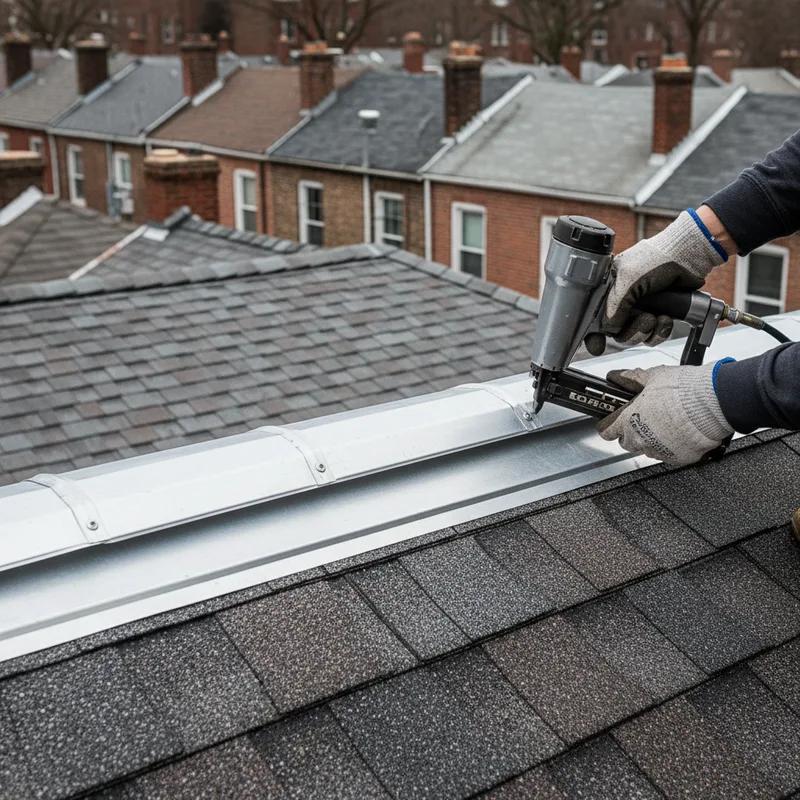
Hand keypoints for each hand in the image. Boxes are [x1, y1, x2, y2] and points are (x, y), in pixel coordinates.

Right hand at [593, 210, 726, 352]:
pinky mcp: (657, 314)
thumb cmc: (657, 258)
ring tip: (657, 317)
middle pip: (616, 331)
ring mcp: (640, 309)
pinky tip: (666, 319)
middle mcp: (622, 300)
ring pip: (634, 336)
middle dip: (630, 332)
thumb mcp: (627, 279)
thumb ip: (614, 306)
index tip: (597, 345)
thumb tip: (609, 330)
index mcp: (608, 288)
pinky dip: (660, 332)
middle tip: (644, 320)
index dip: (593, 334)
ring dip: (646, 332)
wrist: (688, 257)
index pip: (594, 316)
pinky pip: (652, 335)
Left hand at [597, 362, 733, 466]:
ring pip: (647, 450)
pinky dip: (670, 446)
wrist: (712, 403)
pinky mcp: (677, 458)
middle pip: (627, 443)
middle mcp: (641, 439)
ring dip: (650, 440)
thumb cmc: (683, 390)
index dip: (608, 427)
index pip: (607, 432)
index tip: (610, 425)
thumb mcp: (653, 376)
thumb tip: (618, 376)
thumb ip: (632, 378)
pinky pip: (668, 455)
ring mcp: (659, 450)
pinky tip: (677, 433)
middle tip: (642, 420)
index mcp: (629, 420)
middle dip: (630, 433)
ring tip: (663, 425)